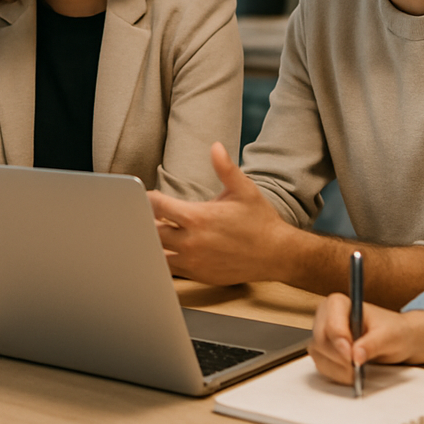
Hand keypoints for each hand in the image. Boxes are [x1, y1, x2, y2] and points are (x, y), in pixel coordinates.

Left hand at [146, 142, 293, 284]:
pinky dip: (166, 260)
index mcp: (198, 217)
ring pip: (158, 254)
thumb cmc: (259, 220)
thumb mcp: (243, 189)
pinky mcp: (200, 276)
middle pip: (151, 232)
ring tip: (158, 233)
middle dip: (147, 222)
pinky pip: (172, 271)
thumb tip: (215, 146)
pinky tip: (170, 251)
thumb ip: (225, 168)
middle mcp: (192, 242)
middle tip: (150, 215)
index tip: (150, 196)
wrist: (276, 254)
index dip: (149, 199)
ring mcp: (194, 262)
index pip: (157, 206)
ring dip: (154, 244)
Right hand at [310, 294, 423, 384]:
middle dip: (338, 357)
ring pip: (318, 353)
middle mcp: (327, 316)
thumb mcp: (389, 336)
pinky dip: (335, 373)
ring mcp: (324, 333)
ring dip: (337, 367)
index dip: (338, 338)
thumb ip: (372, 344)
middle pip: (320, 339)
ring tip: (357, 371)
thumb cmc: (394, 331)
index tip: (350, 355)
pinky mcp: (324, 350)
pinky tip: (351, 373)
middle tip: (357, 367)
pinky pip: (321, 364)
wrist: (399, 340)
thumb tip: (355, 357)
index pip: (330, 320)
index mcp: (340, 303)